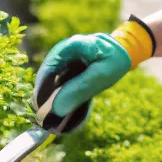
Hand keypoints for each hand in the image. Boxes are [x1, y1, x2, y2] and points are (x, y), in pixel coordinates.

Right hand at [38, 18, 154, 117]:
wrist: (121, 50)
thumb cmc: (114, 60)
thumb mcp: (102, 76)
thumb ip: (80, 90)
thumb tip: (57, 109)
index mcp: (73, 45)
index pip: (50, 67)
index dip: (42, 88)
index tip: (40, 107)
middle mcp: (64, 48)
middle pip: (46, 72)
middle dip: (43, 94)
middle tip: (42, 115)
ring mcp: (63, 55)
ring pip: (49, 76)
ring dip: (48, 94)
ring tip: (48, 114)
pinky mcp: (65, 63)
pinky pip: (56, 78)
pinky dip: (56, 92)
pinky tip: (57, 105)